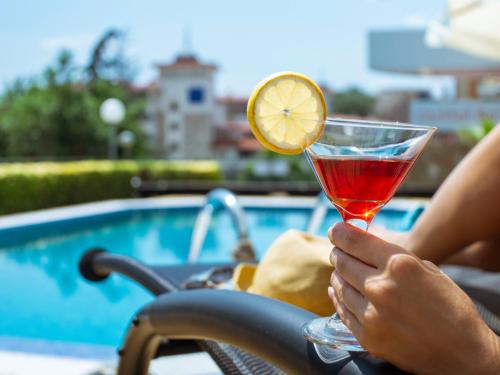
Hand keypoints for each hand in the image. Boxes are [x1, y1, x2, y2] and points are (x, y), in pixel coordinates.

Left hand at [328, 222, 499, 374]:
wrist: (463, 354)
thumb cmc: (451, 308)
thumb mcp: (428, 270)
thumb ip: (396, 258)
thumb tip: (369, 248)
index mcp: (398, 264)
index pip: (355, 241)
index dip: (340, 233)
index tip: (335, 231)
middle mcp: (380, 287)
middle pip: (342, 261)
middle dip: (338, 253)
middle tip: (338, 252)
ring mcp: (371, 314)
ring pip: (339, 284)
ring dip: (338, 275)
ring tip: (340, 272)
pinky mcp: (367, 336)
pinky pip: (342, 310)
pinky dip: (338, 298)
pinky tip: (338, 291)